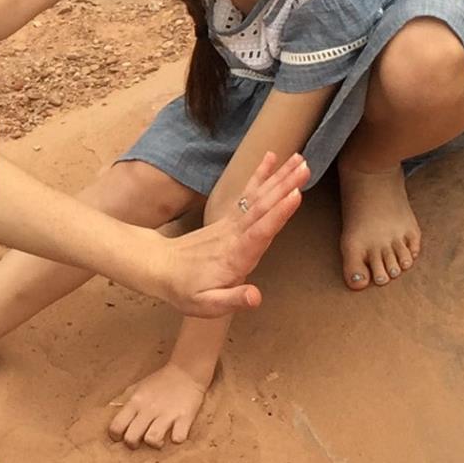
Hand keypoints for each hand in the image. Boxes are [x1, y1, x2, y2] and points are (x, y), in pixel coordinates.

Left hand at [108, 362, 209, 447]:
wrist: (186, 371)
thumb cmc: (159, 382)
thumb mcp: (137, 388)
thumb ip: (126, 401)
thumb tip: (110, 411)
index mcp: (135, 402)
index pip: (116, 425)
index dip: (115, 436)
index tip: (120, 438)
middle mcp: (148, 409)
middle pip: (131, 437)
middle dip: (132, 444)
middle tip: (139, 442)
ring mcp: (167, 414)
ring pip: (152, 439)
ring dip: (154, 444)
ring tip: (158, 440)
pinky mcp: (185, 417)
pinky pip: (179, 437)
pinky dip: (177, 439)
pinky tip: (176, 433)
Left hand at [151, 151, 308, 316]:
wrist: (157, 267)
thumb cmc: (183, 290)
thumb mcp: (205, 304)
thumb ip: (232, 299)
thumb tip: (256, 297)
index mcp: (234, 257)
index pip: (258, 233)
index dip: (277, 215)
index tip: (295, 195)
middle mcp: (233, 235)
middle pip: (262, 208)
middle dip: (285, 187)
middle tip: (306, 167)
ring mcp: (230, 224)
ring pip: (257, 197)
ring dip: (279, 177)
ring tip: (300, 159)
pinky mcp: (228, 218)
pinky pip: (246, 193)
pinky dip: (259, 175)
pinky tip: (271, 158)